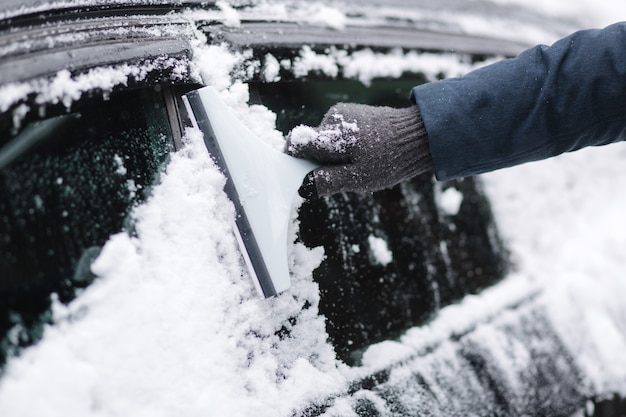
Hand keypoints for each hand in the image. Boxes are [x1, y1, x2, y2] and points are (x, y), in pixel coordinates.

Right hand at [285, 103, 431, 196]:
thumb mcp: (358, 179)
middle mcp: (332, 119)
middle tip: (343, 175)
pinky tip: (363, 154)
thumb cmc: (389, 160)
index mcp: (332, 135)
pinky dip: (343, 147)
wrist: (419, 136)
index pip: (296, 143)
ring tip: (358, 164)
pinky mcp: (351, 112)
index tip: (304, 175)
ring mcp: (342, 113)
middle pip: (310, 143)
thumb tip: (302, 187)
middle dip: (318, 162)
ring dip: (332, 155)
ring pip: (323, 140)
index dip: (294, 160)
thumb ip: (327, 181)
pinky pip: (336, 133)